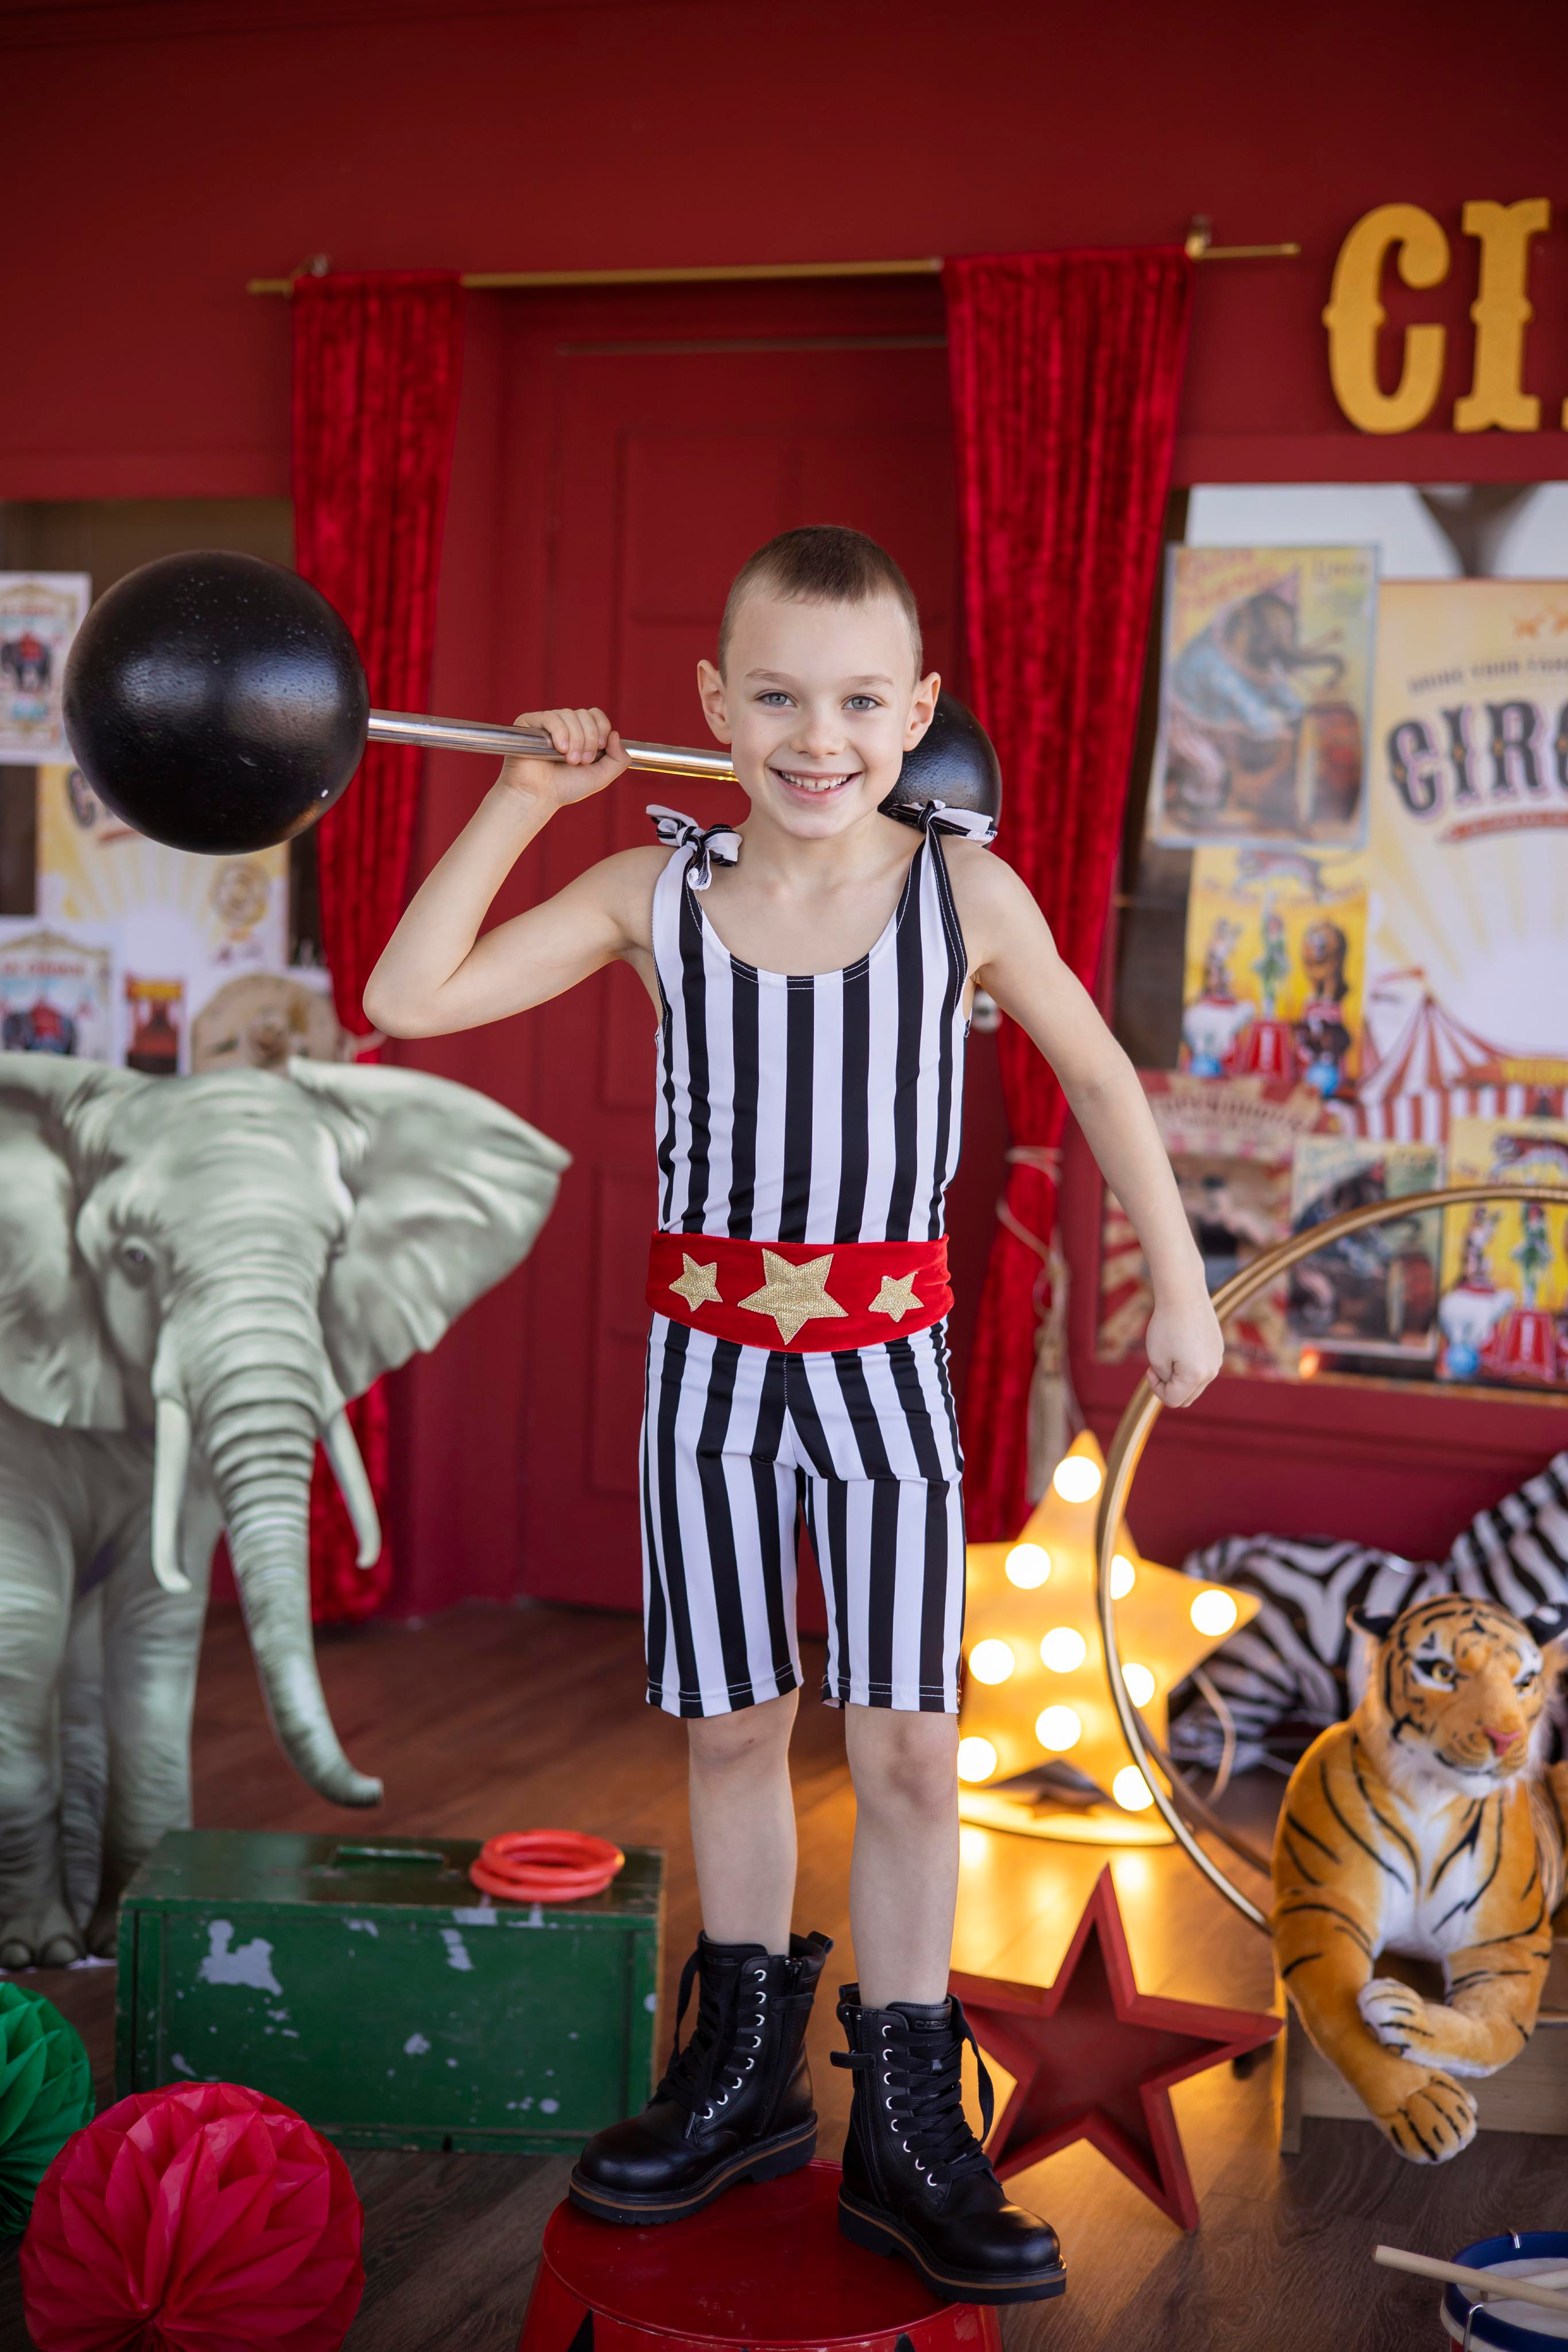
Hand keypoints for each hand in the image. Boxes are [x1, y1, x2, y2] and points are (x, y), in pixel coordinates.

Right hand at [497, 707, 625, 808]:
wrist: (539, 797)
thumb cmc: (566, 788)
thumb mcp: (602, 776)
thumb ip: (619, 759)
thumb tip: (615, 734)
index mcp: (579, 733)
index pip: (595, 715)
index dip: (601, 728)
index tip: (599, 749)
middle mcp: (563, 725)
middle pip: (584, 714)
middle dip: (589, 739)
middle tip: (581, 761)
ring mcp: (546, 723)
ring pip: (569, 715)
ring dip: (575, 740)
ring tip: (569, 760)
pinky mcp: (529, 723)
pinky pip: (551, 718)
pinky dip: (560, 733)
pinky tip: (559, 750)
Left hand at [1145, 1289, 1223, 1408]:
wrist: (1183, 1295)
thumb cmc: (1165, 1325)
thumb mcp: (1156, 1359)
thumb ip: (1165, 1380)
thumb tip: (1175, 1386)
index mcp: (1195, 1376)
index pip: (1173, 1400)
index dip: (1156, 1388)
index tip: (1149, 1369)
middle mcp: (1211, 1371)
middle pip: (1187, 1397)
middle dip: (1169, 1387)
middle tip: (1157, 1366)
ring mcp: (1217, 1360)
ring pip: (1195, 1384)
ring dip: (1180, 1377)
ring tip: (1169, 1354)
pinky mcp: (1218, 1349)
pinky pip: (1202, 1368)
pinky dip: (1190, 1365)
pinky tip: (1180, 1344)